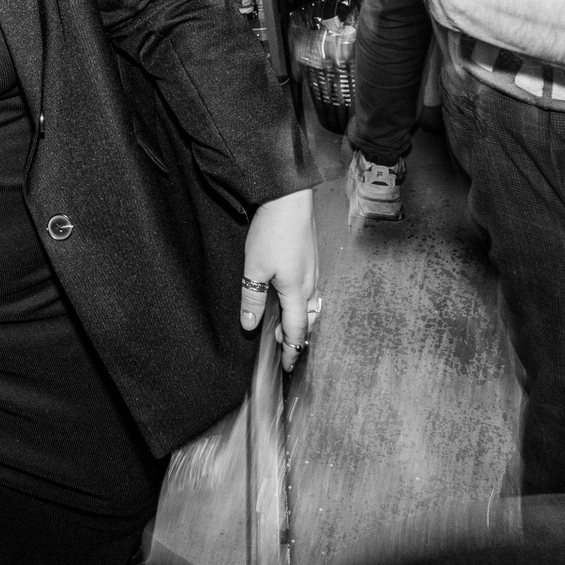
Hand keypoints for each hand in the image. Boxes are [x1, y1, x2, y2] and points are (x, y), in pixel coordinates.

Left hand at [240, 188, 319, 370]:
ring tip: (284, 326)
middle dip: (296, 337)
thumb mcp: (254, 269)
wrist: (289, 199)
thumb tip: (250, 326)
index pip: (295, 330)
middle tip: (283, 348)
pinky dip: (303, 304)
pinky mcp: (312, 258)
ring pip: (312, 305)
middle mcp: (310, 284)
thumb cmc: (272, 232)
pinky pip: (312, 291)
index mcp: (297, 292)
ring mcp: (314, 270)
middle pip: (307, 320)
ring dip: (300, 320)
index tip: (286, 366)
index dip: (290, 350)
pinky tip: (293, 297)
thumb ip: (252, 299)